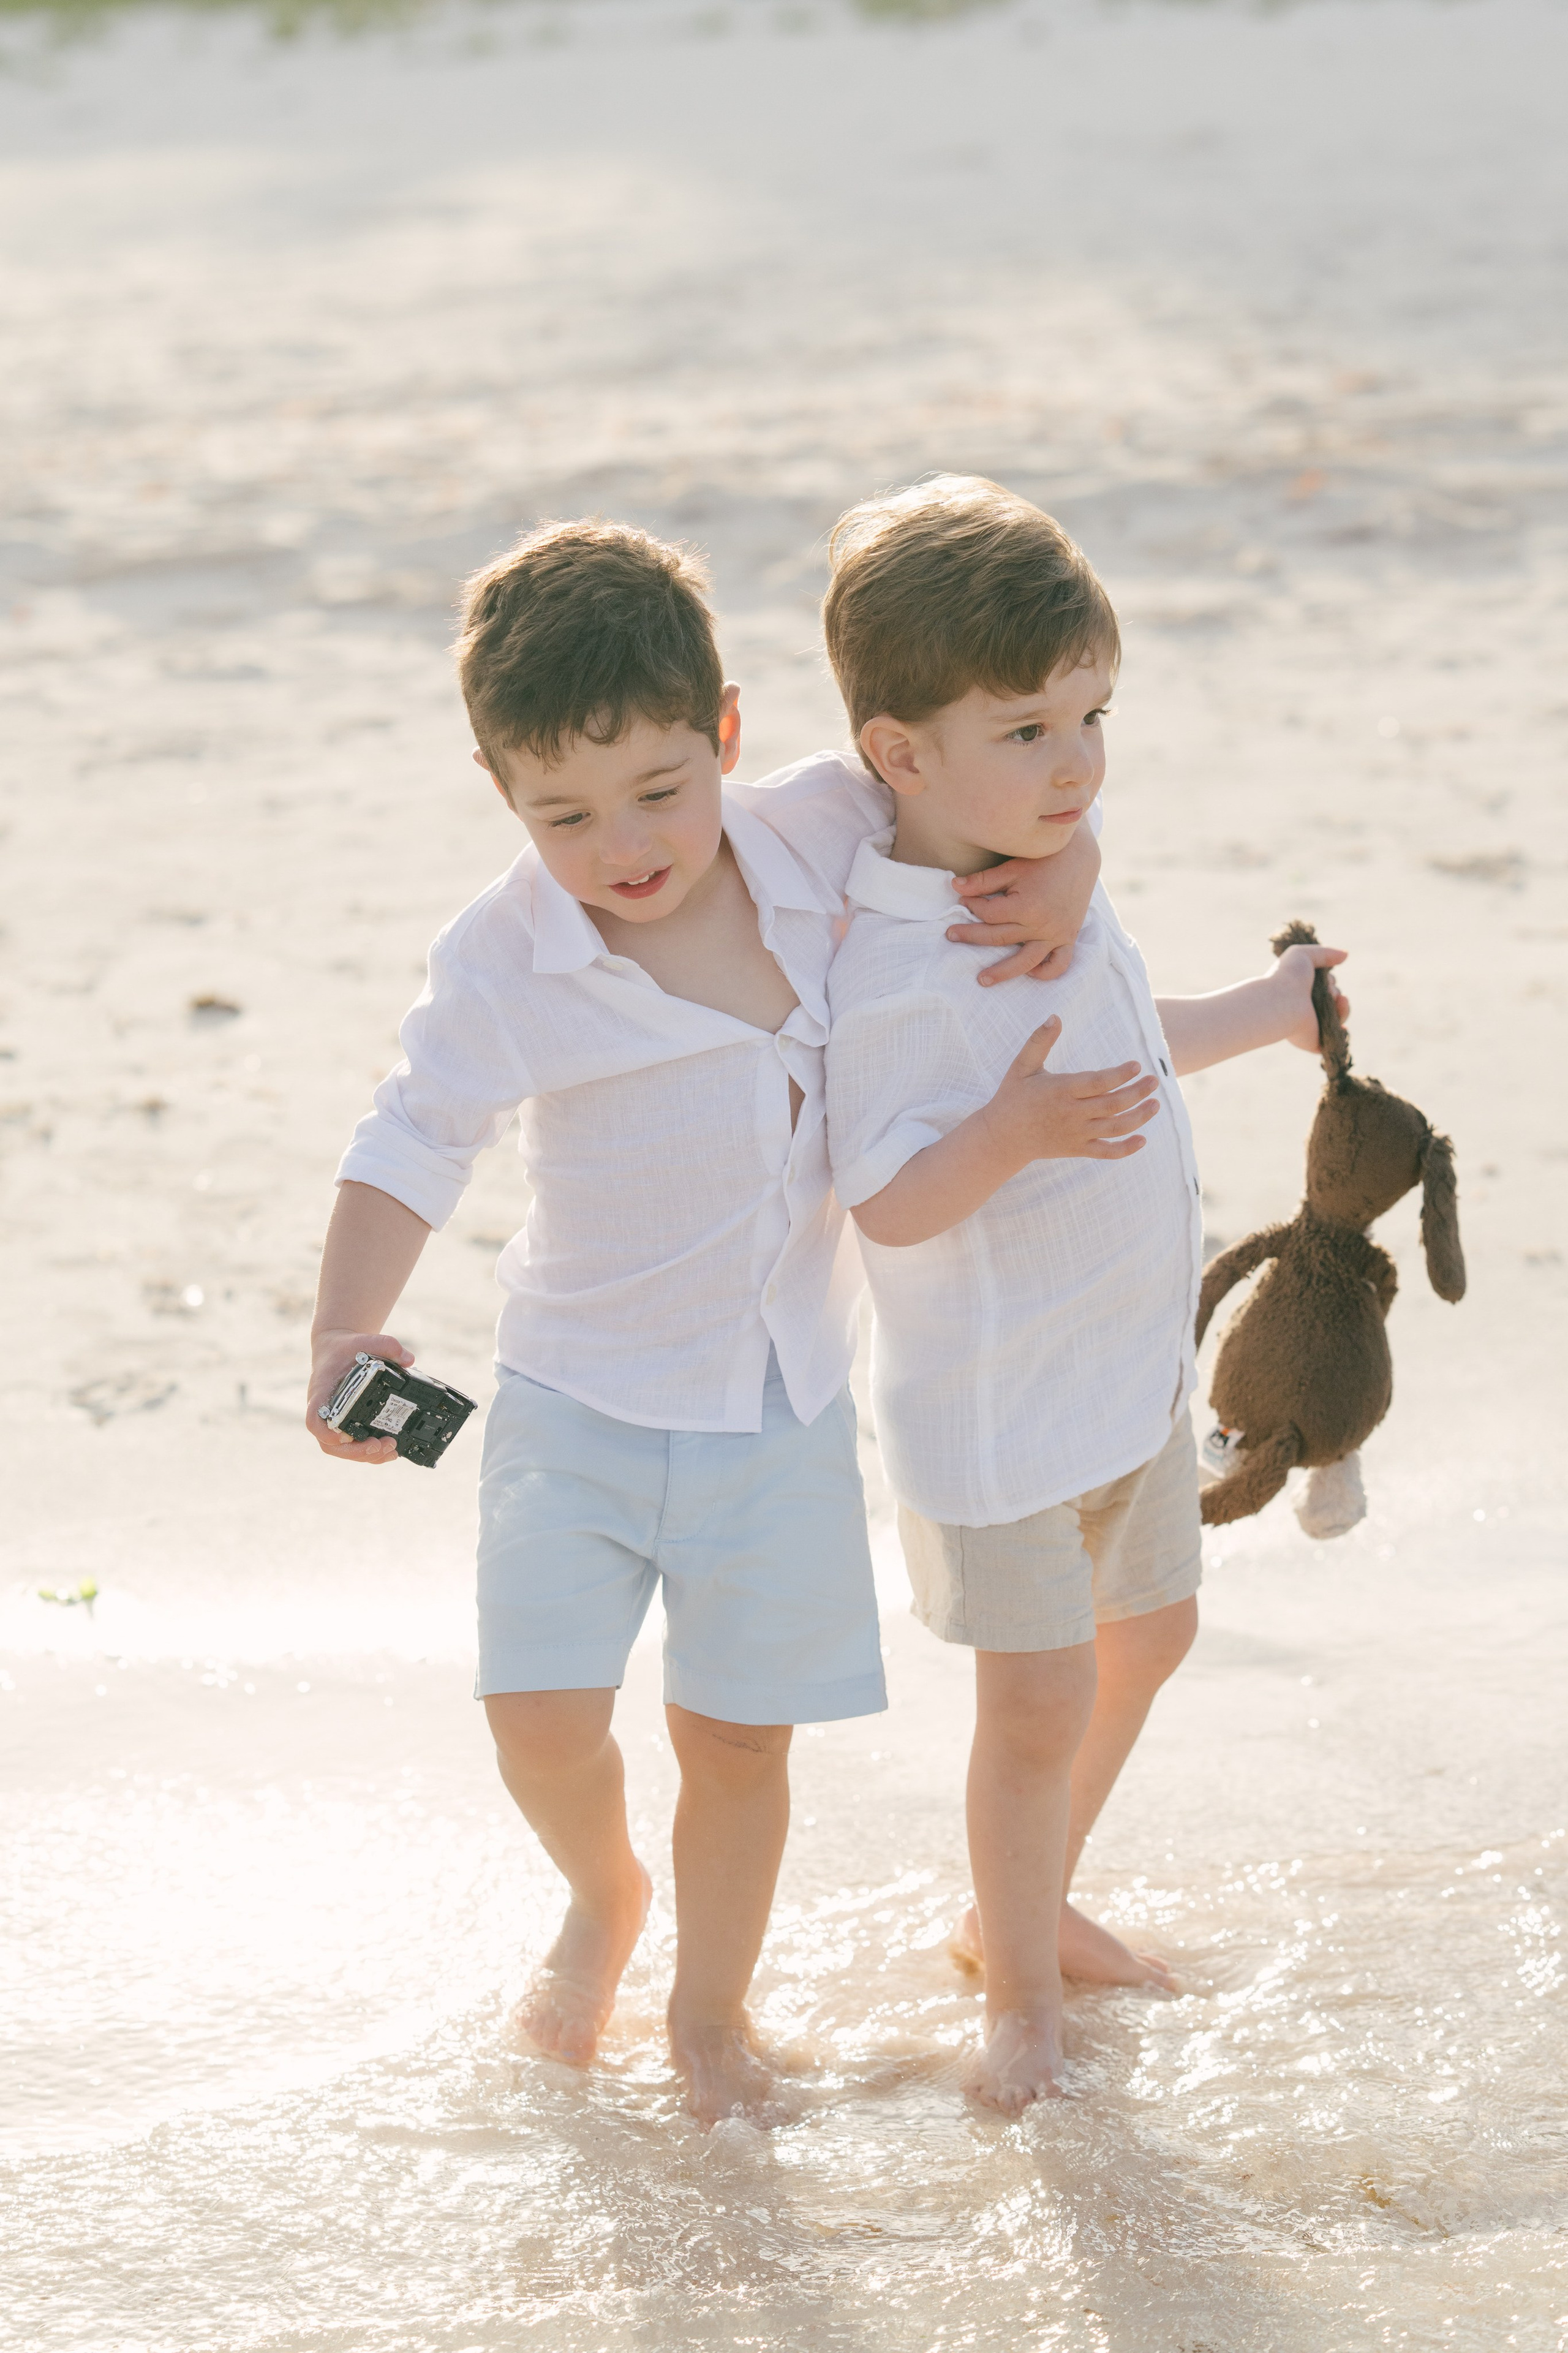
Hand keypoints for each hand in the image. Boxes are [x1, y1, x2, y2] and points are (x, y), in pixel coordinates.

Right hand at [306, 1328, 415, 1463]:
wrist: (337, 1349)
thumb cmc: (346, 1348)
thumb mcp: (364, 1340)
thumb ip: (386, 1345)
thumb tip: (409, 1359)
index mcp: (321, 1393)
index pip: (314, 1420)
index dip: (326, 1434)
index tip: (345, 1436)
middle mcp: (324, 1412)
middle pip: (330, 1444)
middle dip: (356, 1452)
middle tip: (382, 1445)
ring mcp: (333, 1420)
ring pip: (341, 1450)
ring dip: (365, 1456)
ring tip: (392, 1450)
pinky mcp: (344, 1424)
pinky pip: (351, 1446)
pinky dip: (368, 1452)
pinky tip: (389, 1450)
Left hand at [946, 823, 1100, 986]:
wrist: (1081, 859)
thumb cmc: (1044, 860)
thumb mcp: (1012, 867)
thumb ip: (984, 880)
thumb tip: (954, 887)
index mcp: (1027, 906)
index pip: (989, 915)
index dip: (972, 907)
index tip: (962, 900)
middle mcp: (1042, 926)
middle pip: (999, 938)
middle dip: (971, 936)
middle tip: (950, 935)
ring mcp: (1056, 935)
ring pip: (1026, 962)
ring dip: (1002, 973)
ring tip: (982, 980)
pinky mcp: (1068, 939)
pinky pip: (1058, 964)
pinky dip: (1044, 972)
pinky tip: (1029, 972)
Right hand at [977, 1015, 1160, 1168]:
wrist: (1002, 1137)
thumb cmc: (1013, 1097)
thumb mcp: (1022, 1066)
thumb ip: (1039, 1041)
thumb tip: (1054, 1017)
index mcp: (1061, 1090)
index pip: (1097, 1082)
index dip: (1120, 1075)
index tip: (1137, 1065)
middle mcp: (1071, 1113)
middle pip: (1113, 1104)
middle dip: (1138, 1093)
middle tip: (1155, 1081)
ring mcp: (1076, 1134)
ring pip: (1115, 1127)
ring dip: (1139, 1117)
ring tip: (1156, 1104)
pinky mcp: (1077, 1149)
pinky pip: (1105, 1152)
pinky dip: (1125, 1149)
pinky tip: (1142, 1140)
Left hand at [1273, 943, 1348, 1052]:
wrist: (1282, 1000)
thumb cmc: (1287, 976)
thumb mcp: (1303, 954)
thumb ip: (1325, 953)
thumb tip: (1345, 955)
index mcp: (1300, 992)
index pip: (1324, 988)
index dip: (1330, 981)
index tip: (1326, 977)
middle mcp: (1305, 1009)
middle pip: (1333, 1000)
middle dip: (1335, 991)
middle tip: (1327, 990)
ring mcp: (1311, 1026)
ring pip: (1338, 1015)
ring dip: (1342, 1005)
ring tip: (1336, 998)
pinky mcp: (1316, 1041)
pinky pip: (1336, 1035)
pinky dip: (1341, 1022)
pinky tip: (1341, 1010)